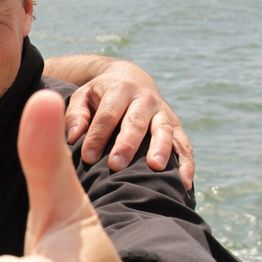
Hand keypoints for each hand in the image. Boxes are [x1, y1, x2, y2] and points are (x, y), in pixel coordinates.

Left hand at [64, 61, 194, 185]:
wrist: (132, 79)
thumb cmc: (101, 96)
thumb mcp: (83, 97)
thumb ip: (76, 115)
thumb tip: (74, 138)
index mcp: (119, 90)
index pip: (107, 115)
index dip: (98, 136)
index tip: (88, 158)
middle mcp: (144, 99)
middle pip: (136, 122)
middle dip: (127, 144)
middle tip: (116, 165)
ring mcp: (163, 112)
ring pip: (164, 130)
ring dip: (160, 149)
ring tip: (155, 168)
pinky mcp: (176, 126)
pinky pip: (184, 144)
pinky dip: (186, 163)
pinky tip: (184, 183)